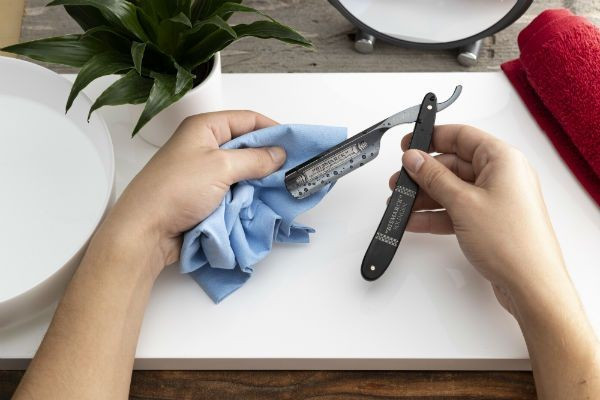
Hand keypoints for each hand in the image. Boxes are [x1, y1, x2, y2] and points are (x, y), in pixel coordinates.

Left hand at [100, 110, 285, 273]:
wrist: (146, 231)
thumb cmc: (177, 190)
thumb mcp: (221, 167)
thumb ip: (255, 159)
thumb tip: (279, 155)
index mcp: (204, 127)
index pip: (247, 119)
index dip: (273, 129)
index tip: (296, 144)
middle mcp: (204, 146)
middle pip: (245, 145)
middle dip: (269, 157)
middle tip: (294, 168)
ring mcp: (204, 172)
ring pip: (242, 170)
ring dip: (259, 179)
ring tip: (283, 187)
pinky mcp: (204, 196)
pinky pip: (234, 190)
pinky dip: (248, 195)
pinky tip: (263, 201)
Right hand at [390, 124, 566, 313]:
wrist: (531, 285)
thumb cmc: (513, 243)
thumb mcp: (463, 202)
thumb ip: (434, 177)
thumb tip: (415, 158)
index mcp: (503, 160)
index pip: (462, 136)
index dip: (432, 138)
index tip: (409, 145)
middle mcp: (502, 176)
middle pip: (453, 165)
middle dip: (423, 174)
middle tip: (401, 181)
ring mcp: (495, 200)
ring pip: (452, 189)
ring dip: (426, 197)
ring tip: (401, 204)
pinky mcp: (489, 221)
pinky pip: (456, 210)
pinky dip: (436, 215)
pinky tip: (415, 221)